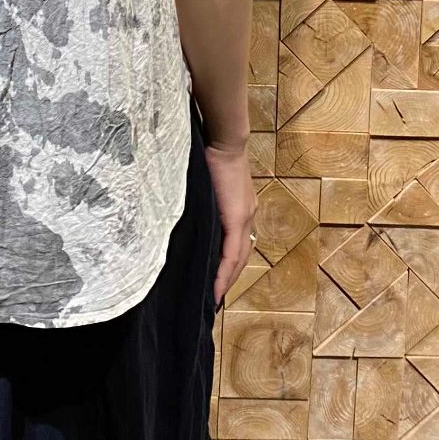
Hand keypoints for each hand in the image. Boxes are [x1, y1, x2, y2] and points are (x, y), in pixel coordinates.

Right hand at [203, 141, 256, 306]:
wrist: (224, 141)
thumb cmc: (212, 154)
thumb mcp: (209, 182)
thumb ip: (205, 199)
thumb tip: (191, 212)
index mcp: (241, 208)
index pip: (237, 244)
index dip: (229, 265)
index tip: (217, 282)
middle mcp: (248, 217)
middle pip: (241, 257)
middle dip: (228, 278)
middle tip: (214, 298)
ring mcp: (245, 219)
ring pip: (238, 259)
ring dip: (227, 279)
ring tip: (213, 298)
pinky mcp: (238, 220)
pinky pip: (231, 255)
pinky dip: (224, 273)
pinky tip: (216, 289)